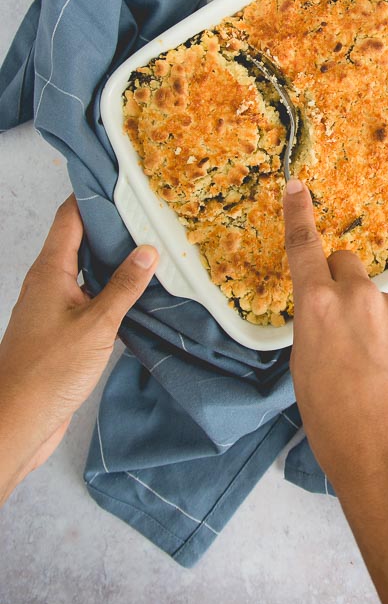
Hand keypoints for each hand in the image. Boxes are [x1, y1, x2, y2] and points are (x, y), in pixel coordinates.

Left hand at [0, 196, 158, 503]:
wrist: (18, 422)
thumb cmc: (50, 372)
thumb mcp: (96, 325)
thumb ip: (123, 287)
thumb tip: (148, 250)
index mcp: (50, 271)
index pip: (70, 216)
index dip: (95, 195)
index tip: (126, 180)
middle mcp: (48, 282)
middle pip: (80, 239)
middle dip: (113, 225)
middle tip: (152, 212)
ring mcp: (52, 306)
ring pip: (86, 269)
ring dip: (115, 259)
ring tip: (154, 246)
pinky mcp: (60, 330)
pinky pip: (88, 296)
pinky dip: (111, 288)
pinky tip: (139, 293)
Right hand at [283, 178, 387, 494]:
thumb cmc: (337, 430)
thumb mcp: (304, 374)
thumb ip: (315, 330)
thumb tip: (329, 317)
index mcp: (317, 309)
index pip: (305, 248)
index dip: (299, 215)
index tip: (298, 187)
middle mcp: (360, 297)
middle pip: (348, 265)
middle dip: (343, 284)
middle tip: (347, 330)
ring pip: (382, 303)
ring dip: (378, 324)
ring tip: (380, 376)